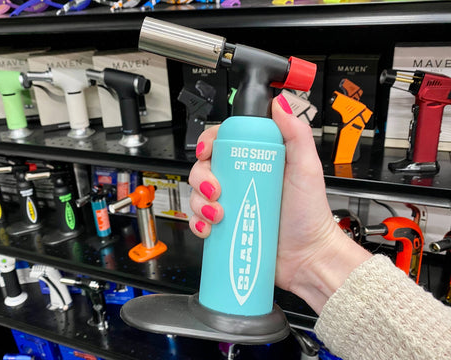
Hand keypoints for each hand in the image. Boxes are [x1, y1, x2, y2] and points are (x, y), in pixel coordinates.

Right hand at [188, 94, 370, 313]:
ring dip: (199, 203)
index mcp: (256, 161)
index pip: (224, 142)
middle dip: (202, 178)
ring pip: (198, 194)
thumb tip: (280, 104)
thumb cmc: (309, 215)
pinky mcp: (225, 227)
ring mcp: (232, 203)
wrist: (307, 257)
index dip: (208, 143)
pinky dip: (197, 223)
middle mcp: (241, 180)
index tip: (207, 152)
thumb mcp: (307, 168)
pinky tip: (209, 229)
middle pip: (204, 167)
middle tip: (217, 191)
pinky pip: (199, 220)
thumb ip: (296, 135)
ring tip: (218, 215)